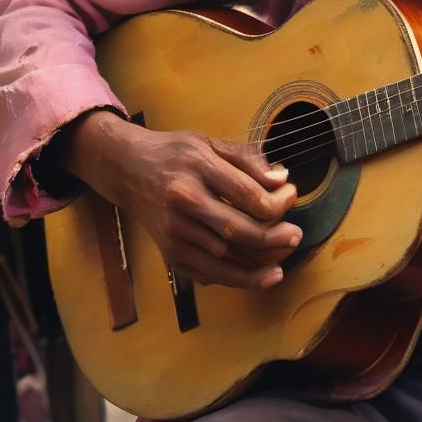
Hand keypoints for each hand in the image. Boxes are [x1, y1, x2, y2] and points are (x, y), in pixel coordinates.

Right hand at [60, 110, 300, 288]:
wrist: (125, 168)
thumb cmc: (173, 153)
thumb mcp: (209, 143)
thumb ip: (247, 160)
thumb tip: (281, 180)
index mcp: (197, 169)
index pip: (247, 195)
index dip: (278, 201)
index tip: (291, 195)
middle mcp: (183, 203)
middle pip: (238, 231)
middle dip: (274, 238)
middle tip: (295, 235)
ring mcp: (174, 232)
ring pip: (224, 260)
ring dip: (260, 266)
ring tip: (284, 260)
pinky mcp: (169, 252)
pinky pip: (207, 274)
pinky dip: (237, 278)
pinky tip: (260, 275)